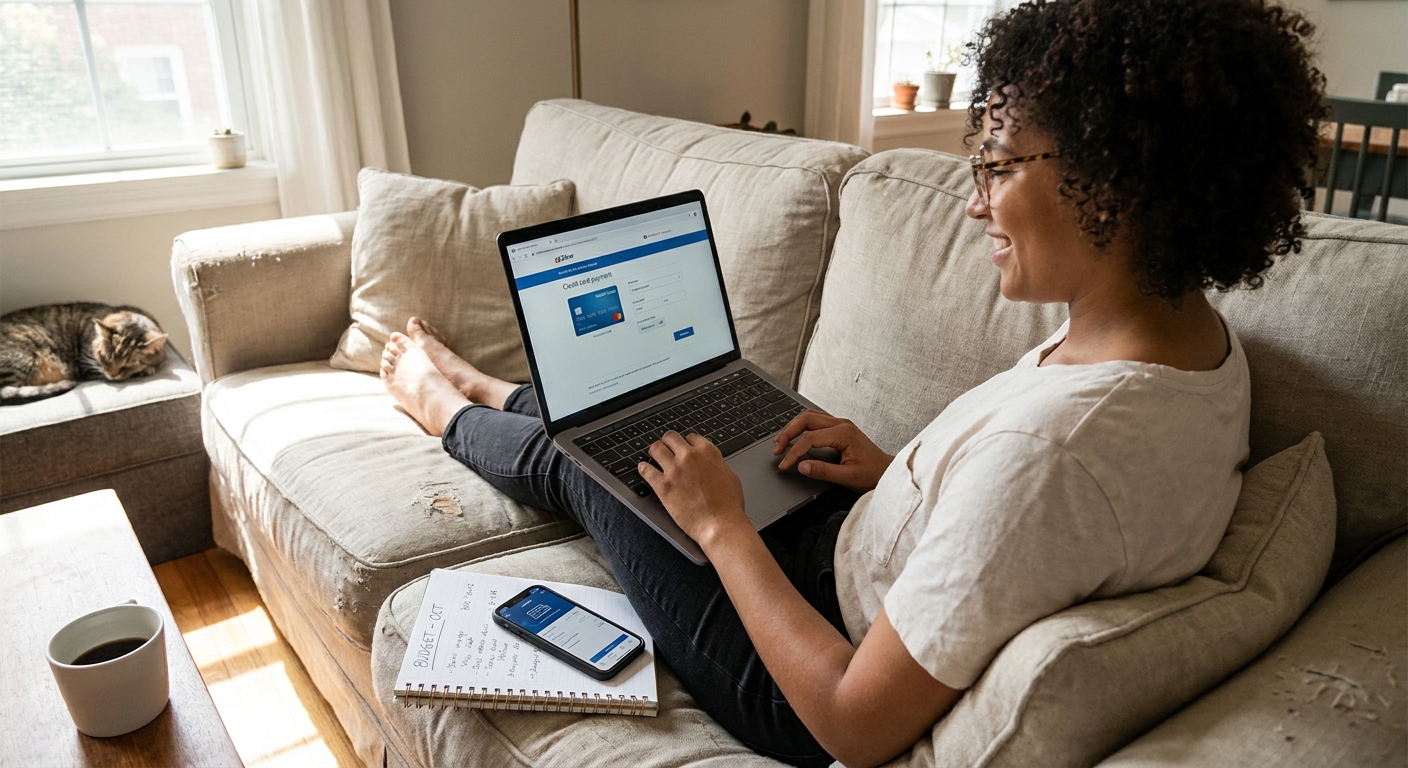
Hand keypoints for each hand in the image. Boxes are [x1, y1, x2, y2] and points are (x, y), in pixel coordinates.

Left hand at [639, 431, 749, 548]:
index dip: (686, 443)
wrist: (720, 524)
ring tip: (654, 457)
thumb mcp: (730, 476)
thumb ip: (716, 465)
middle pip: (670, 437)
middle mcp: (689, 457)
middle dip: (668, 443)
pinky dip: (643, 469)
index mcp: (708, 452)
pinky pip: (646, 470)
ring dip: (655, 452)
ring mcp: (674, 470)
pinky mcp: (663, 486)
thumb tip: (710, 464)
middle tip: (666, 449)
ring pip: (656, 449)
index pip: (690, 437)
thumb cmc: (728, 506)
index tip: (683, 448)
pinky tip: (644, 470)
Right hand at [774, 410, 892, 492]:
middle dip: (787, 433)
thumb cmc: (872, 474)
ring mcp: (841, 423)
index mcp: (844, 434)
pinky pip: (816, 419)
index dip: (794, 452)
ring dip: (793, 427)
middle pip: (805, 419)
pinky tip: (795, 436)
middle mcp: (841, 424)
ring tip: (781, 442)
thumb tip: (801, 466)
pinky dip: (801, 426)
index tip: (784, 464)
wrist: (887, 471)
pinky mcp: (840, 427)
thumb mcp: (848, 477)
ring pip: (809, 416)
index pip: (810, 438)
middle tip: (776, 449)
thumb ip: (823, 471)